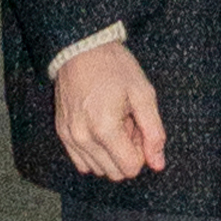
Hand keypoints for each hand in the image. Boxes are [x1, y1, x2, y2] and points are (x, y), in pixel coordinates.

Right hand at [52, 42, 167, 183]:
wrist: (81, 47)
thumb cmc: (115, 67)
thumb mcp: (143, 94)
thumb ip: (154, 132)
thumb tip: (158, 164)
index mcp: (105, 129)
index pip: (130, 168)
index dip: (141, 151)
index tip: (139, 127)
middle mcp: (83, 138)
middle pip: (114, 173)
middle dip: (127, 154)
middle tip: (128, 124)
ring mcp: (69, 137)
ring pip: (98, 169)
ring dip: (111, 154)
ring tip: (114, 123)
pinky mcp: (61, 133)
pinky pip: (82, 162)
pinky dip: (95, 152)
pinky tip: (100, 128)